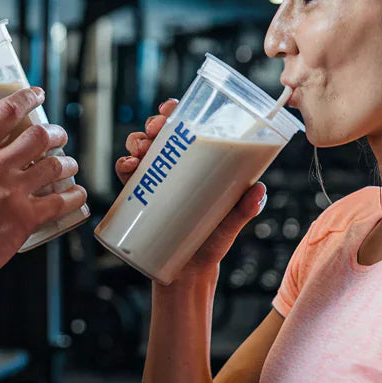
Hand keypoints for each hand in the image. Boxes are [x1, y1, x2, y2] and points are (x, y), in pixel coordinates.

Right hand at [0, 87, 87, 277]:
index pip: (6, 111)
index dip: (27, 97)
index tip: (37, 94)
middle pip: (39, 136)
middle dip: (54, 132)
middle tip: (57, 135)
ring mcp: (13, 193)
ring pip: (55, 166)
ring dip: (67, 162)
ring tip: (68, 164)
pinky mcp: (25, 219)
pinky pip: (61, 203)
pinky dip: (74, 197)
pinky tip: (78, 194)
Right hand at [114, 99, 265, 276]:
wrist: (187, 273)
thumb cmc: (212, 243)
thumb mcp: (230, 224)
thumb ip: (243, 209)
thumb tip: (258, 190)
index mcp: (197, 164)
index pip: (184, 129)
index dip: (174, 112)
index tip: (170, 109)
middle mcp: (174, 168)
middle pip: (159, 134)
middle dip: (153, 124)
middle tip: (156, 129)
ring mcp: (155, 181)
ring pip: (140, 149)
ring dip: (136, 141)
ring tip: (142, 149)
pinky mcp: (138, 198)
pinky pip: (126, 175)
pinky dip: (123, 165)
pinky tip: (128, 166)